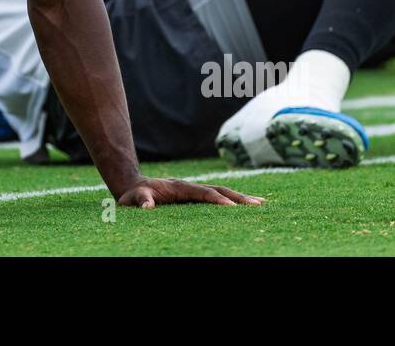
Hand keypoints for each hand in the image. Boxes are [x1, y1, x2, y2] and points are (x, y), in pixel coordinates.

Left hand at [118, 177, 263, 208]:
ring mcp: (195, 190)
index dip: (217, 200)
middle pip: (219, 190)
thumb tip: (147, 207)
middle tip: (258, 204)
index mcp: (180, 187)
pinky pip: (218, 196)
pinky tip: (245, 206)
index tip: (232, 208)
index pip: (203, 193)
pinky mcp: (196, 195)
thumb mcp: (133, 198)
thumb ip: (141, 200)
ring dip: (240, 198)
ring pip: (222, 192)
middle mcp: (191, 186)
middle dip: (238, 197)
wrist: (134, 186)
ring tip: (261, 204)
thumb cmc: (134, 194)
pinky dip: (233, 200)